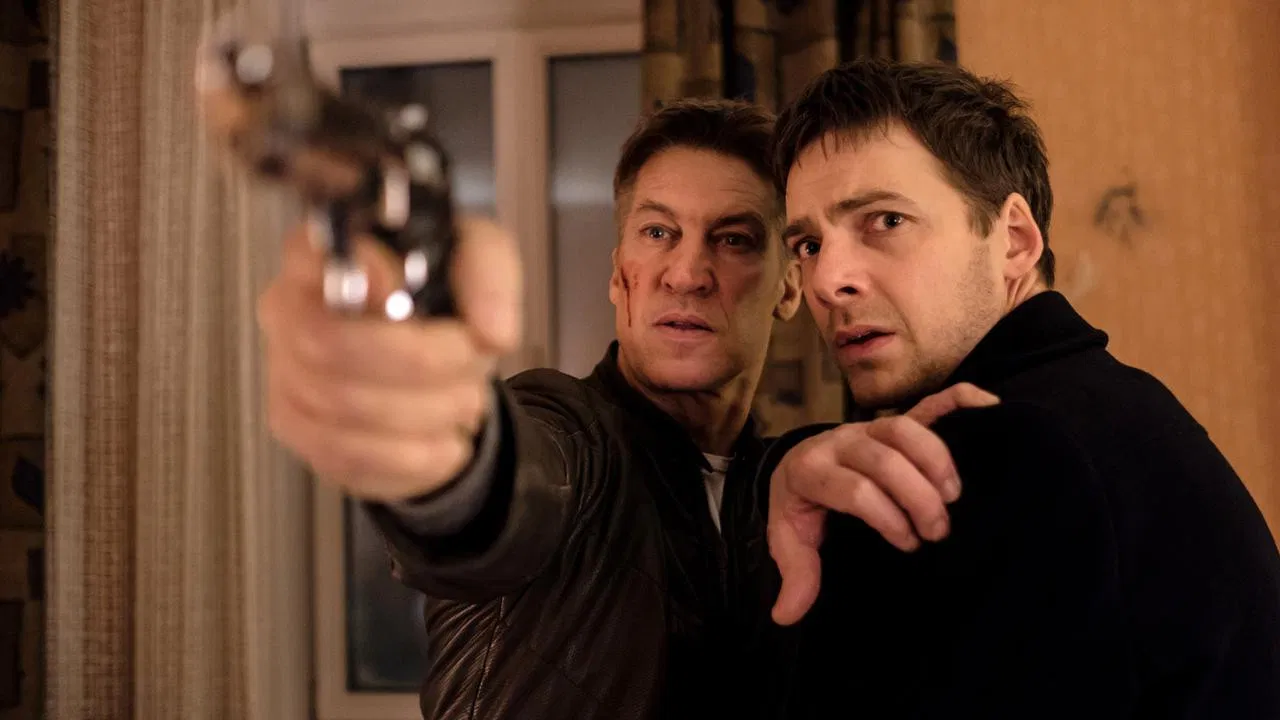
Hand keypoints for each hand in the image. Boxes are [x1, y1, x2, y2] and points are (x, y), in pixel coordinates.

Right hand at [258, 216, 521, 501]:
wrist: (442, 364)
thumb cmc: (445, 305)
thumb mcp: (482, 264)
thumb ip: (488, 277)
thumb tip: (489, 331)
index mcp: (325, 257)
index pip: (307, 254)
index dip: (358, 275)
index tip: (405, 292)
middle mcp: (292, 313)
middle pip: (329, 345)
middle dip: (419, 363)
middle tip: (469, 363)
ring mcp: (287, 374)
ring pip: (343, 409)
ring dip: (425, 413)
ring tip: (464, 403)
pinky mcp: (301, 431)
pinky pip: (347, 457)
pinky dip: (411, 457)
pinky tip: (443, 442)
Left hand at [767, 383, 999, 625]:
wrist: (797, 463)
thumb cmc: (801, 504)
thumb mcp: (789, 538)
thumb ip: (795, 573)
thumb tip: (785, 615)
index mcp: (810, 470)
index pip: (854, 490)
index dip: (886, 518)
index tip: (908, 544)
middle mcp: (841, 441)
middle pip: (884, 458)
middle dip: (916, 496)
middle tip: (938, 531)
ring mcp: (870, 427)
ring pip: (905, 427)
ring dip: (936, 459)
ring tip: (954, 496)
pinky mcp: (896, 419)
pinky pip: (929, 402)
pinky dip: (959, 399)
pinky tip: (988, 407)